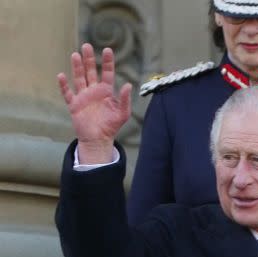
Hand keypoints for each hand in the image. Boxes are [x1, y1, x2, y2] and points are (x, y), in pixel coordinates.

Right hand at [57, 44, 131, 162]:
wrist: (98, 140)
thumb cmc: (111, 126)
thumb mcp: (122, 114)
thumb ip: (125, 100)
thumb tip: (128, 85)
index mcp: (106, 91)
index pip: (107, 73)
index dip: (107, 62)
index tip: (107, 50)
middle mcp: (94, 91)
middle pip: (90, 71)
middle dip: (89, 59)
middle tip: (87, 46)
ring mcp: (83, 96)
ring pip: (79, 78)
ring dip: (77, 67)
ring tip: (75, 55)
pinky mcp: (74, 105)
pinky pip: (67, 93)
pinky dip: (64, 85)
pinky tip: (61, 76)